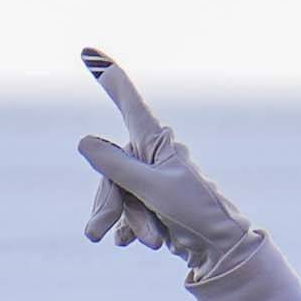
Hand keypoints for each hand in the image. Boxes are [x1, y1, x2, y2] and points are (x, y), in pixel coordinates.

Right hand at [73, 52, 267, 282]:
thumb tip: (85, 142)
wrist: (216, 247)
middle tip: (97, 232)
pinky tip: (140, 241)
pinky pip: (124, 213)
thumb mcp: (151, 188)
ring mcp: (149, 180)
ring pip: (115, 194)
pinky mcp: (149, 204)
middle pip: (110, 169)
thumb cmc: (194, 211)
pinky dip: (130, 229)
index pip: (129, 104)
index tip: (89, 53)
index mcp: (157, 141)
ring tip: (146, 241)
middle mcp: (151, 155)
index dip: (110, 80)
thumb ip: (116, 166)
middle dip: (108, 202)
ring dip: (126, 221)